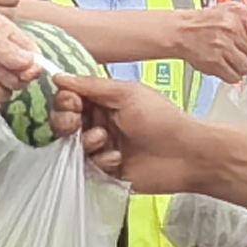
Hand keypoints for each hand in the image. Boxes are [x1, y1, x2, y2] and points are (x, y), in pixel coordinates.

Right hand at [53, 74, 220, 196]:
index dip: (65, 100)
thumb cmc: (162, 120)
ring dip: (87, 141)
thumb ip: (92, 86)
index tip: (71, 103)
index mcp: (106, 101)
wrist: (186, 156)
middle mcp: (102, 122)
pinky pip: (88, 166)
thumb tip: (60, 77)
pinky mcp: (106, 170)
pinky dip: (101, 161)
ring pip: (73, 145)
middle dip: (66, 122)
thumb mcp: (127, 94)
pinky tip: (118, 158)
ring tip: (105, 140)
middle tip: (76, 123)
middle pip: (65, 121)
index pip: (71, 98)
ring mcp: (103, 147)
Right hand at [176, 0, 246, 84]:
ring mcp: (223, 45)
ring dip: (240, 67)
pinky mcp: (214, 61)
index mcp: (240, 14)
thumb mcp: (233, 14)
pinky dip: (230, 75)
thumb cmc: (207, 22)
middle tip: (238, 52)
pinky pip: (234, 77)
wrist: (181, 30)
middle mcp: (232, 28)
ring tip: (229, 58)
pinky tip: (222, 65)